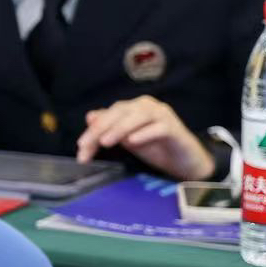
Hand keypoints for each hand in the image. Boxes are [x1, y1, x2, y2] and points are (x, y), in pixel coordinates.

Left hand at [76, 96, 213, 180]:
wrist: (185, 160)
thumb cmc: (155, 147)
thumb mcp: (127, 139)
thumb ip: (109, 128)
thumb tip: (89, 117)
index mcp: (132, 108)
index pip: (107, 115)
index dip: (92, 131)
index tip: (80, 148)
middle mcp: (145, 106)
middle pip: (119, 113)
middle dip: (100, 129)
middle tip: (85, 145)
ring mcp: (161, 114)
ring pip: (137, 116)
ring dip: (119, 128)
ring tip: (105, 142)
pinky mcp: (174, 127)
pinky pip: (159, 128)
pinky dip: (145, 133)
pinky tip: (133, 142)